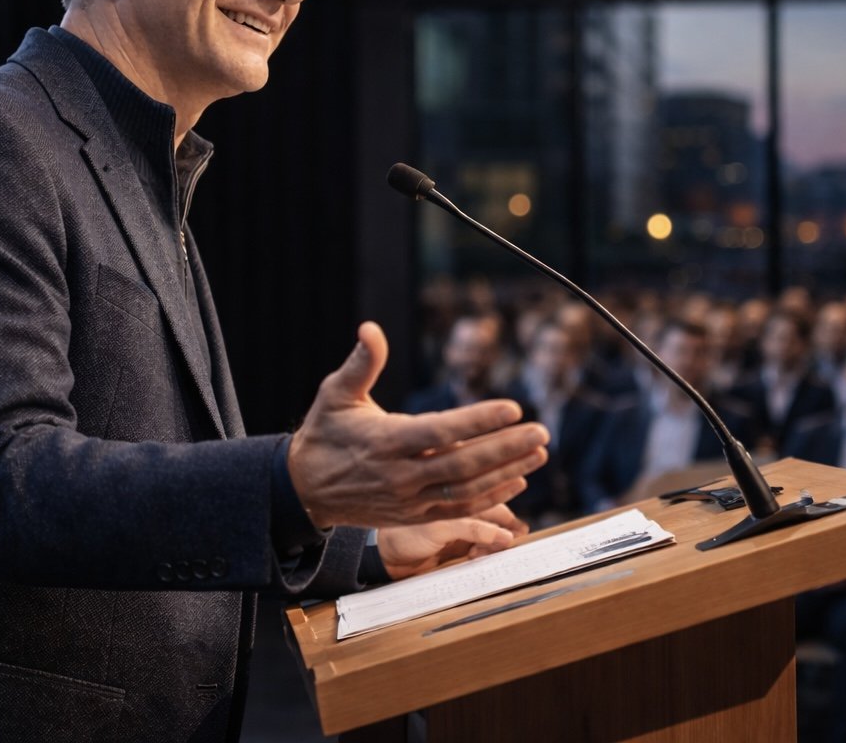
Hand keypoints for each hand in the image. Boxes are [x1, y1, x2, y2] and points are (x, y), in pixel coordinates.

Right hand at [287, 322, 549, 528]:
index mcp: (385, 441)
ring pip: (467, 491)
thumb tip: (370, 328)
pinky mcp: (414, 517)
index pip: (440, 431)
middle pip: (463, 465)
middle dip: (506, 448)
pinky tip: (516, 480)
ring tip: (538, 453)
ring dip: (507, 472)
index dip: (479, 421)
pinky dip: (491, 497)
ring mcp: (409, 500)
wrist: (303, 490)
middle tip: (541, 431)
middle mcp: (401, 475)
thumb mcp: (335, 393)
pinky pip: (459, 510)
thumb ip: (360, 363)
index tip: (513, 408)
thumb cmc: (324, 433)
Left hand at [377, 504, 529, 580]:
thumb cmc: (404, 536)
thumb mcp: (439, 529)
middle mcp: (463, 506)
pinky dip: (485, 555)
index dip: (508, 513)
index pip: (494, 496)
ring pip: (493, 535)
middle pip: (498, 517)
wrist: (384, 561)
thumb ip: (473, 528)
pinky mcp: (460, 547)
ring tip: (481, 553)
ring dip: (493, 545)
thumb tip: (507, 536)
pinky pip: (483, 550)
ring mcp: (462, 527)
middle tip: (501, 547)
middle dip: (503, 533)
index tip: (517, 531)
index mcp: (458, 492)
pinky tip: (476, 557)